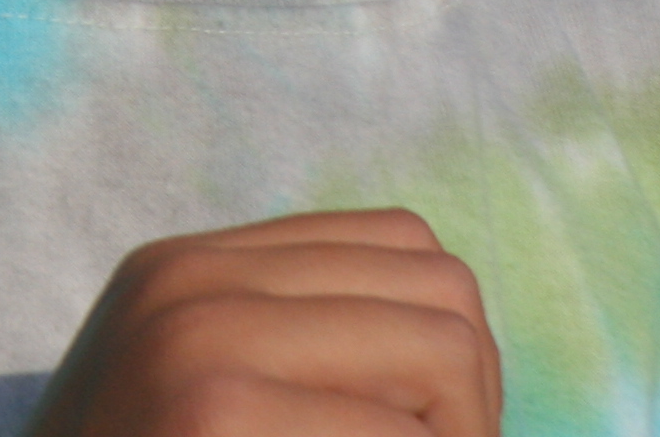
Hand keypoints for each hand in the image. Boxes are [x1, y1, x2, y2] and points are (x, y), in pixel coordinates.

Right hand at [21, 208, 501, 436]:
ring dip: (460, 434)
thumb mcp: (187, 388)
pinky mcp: (215, 414)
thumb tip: (452, 334)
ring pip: (447, 353)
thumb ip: (280, 343)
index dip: (443, 341)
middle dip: (472, 394)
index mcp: (187, 269)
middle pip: (441, 286)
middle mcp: (191, 284)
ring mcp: (201, 345)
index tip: (424, 429)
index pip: (401, 242)